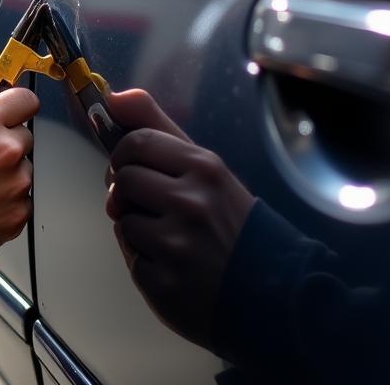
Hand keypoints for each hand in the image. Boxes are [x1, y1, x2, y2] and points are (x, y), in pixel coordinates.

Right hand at [0, 77, 37, 271]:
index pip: (26, 99)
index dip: (15, 104)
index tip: (8, 112)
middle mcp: (5, 150)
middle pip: (25, 135)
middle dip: (5, 140)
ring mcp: (15, 184)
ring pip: (23, 169)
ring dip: (6, 172)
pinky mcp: (17, 214)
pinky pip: (22, 199)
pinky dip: (6, 200)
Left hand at [104, 89, 254, 348]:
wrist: (275, 294)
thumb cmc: (231, 222)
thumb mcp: (206, 169)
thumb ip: (158, 127)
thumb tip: (115, 96)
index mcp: (204, 168)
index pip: (136, 142)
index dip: (123, 153)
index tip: (129, 165)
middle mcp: (192, 203)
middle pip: (124, 179)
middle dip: (129, 192)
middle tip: (152, 205)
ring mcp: (178, 246)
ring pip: (123, 220)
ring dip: (137, 228)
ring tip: (171, 239)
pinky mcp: (164, 284)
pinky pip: (131, 258)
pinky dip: (145, 262)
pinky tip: (173, 267)